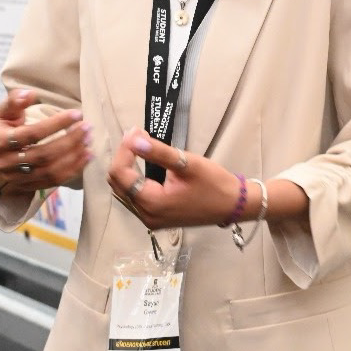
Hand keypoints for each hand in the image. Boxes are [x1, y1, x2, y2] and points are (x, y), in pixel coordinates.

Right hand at [0, 89, 92, 192]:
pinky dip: (72, 170)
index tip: (76, 114)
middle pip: (43, 155)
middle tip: (87, 128)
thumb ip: (15, 101)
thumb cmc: (1, 126)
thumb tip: (30, 93)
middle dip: (69, 141)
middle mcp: (8, 163)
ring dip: (74, 157)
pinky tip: (86, 158)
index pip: (31, 134)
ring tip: (89, 142)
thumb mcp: (3, 110)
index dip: (55, 124)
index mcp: (0, 142)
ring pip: (50, 171)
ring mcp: (18, 178)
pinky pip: (53, 181)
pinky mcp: (28, 186)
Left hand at [108, 128, 250, 229]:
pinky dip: (133, 178)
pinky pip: (134, 196)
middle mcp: (145, 215)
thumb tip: (132, 139)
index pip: (120, 174)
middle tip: (136, 136)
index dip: (124, 150)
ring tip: (139, 146)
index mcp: (152, 203)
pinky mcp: (156, 217)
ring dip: (126, 167)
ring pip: (123, 190)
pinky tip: (142, 163)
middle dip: (123, 157)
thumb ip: (157, 152)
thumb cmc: (214, 183)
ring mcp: (150, 219)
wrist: (233, 205)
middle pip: (117, 183)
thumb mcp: (186, 163)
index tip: (135, 131)